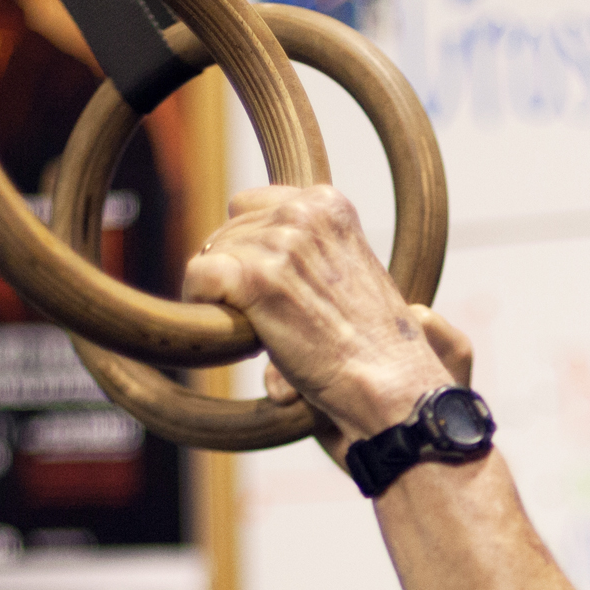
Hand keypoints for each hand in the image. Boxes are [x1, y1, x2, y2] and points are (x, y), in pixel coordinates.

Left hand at [182, 185, 456, 445]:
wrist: (390, 384)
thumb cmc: (372, 345)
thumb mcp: (349, 272)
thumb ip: (306, 253)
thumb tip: (235, 256)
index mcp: (328, 205)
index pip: (252, 206)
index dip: (251, 248)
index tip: (268, 287)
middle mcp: (304, 214)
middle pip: (228, 231)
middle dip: (236, 272)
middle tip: (267, 318)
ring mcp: (280, 244)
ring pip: (211, 255)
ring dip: (224, 295)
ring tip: (263, 332)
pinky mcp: (257, 279)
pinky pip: (199, 277)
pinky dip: (204, 305)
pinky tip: (238, 334)